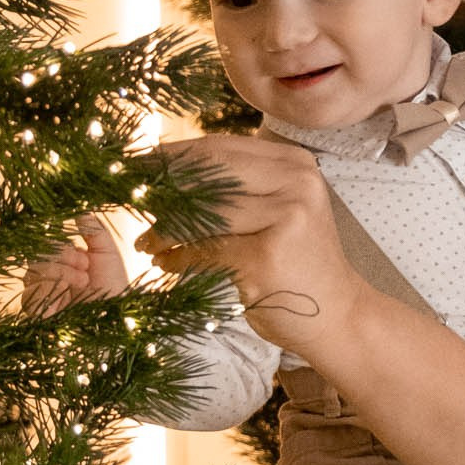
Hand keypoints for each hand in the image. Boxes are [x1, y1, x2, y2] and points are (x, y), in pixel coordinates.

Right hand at [21, 212, 130, 314]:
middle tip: (85, 266)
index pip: (45, 243)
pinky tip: (68, 294)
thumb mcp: (107, 254)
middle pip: (35, 254)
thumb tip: (80, 207)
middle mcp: (48, 278)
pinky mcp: (37, 313)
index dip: (61, 244)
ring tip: (83, 281)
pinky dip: (49, 288)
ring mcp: (41, 295)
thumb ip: (93, 230)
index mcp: (63, 263)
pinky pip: (29, 295)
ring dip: (59, 271)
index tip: (85, 254)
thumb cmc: (114, 290)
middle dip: (61, 255)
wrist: (119, 321)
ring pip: (31, 271)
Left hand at [143, 136, 361, 362]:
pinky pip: (204, 249)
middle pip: (209, 172)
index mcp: (295, 164)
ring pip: (203, 211)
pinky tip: (164, 262)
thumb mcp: (276, 212)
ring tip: (147, 240)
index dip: (173, 156)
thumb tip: (165, 168)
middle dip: (161, 184)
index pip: (220, 148)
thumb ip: (237, 187)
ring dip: (165, 227)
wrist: (338, 316)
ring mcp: (285, 216)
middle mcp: (295, 182)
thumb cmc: (297, 265)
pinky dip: (177, 256)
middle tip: (126, 194)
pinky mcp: (266, 255)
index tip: (135, 165)